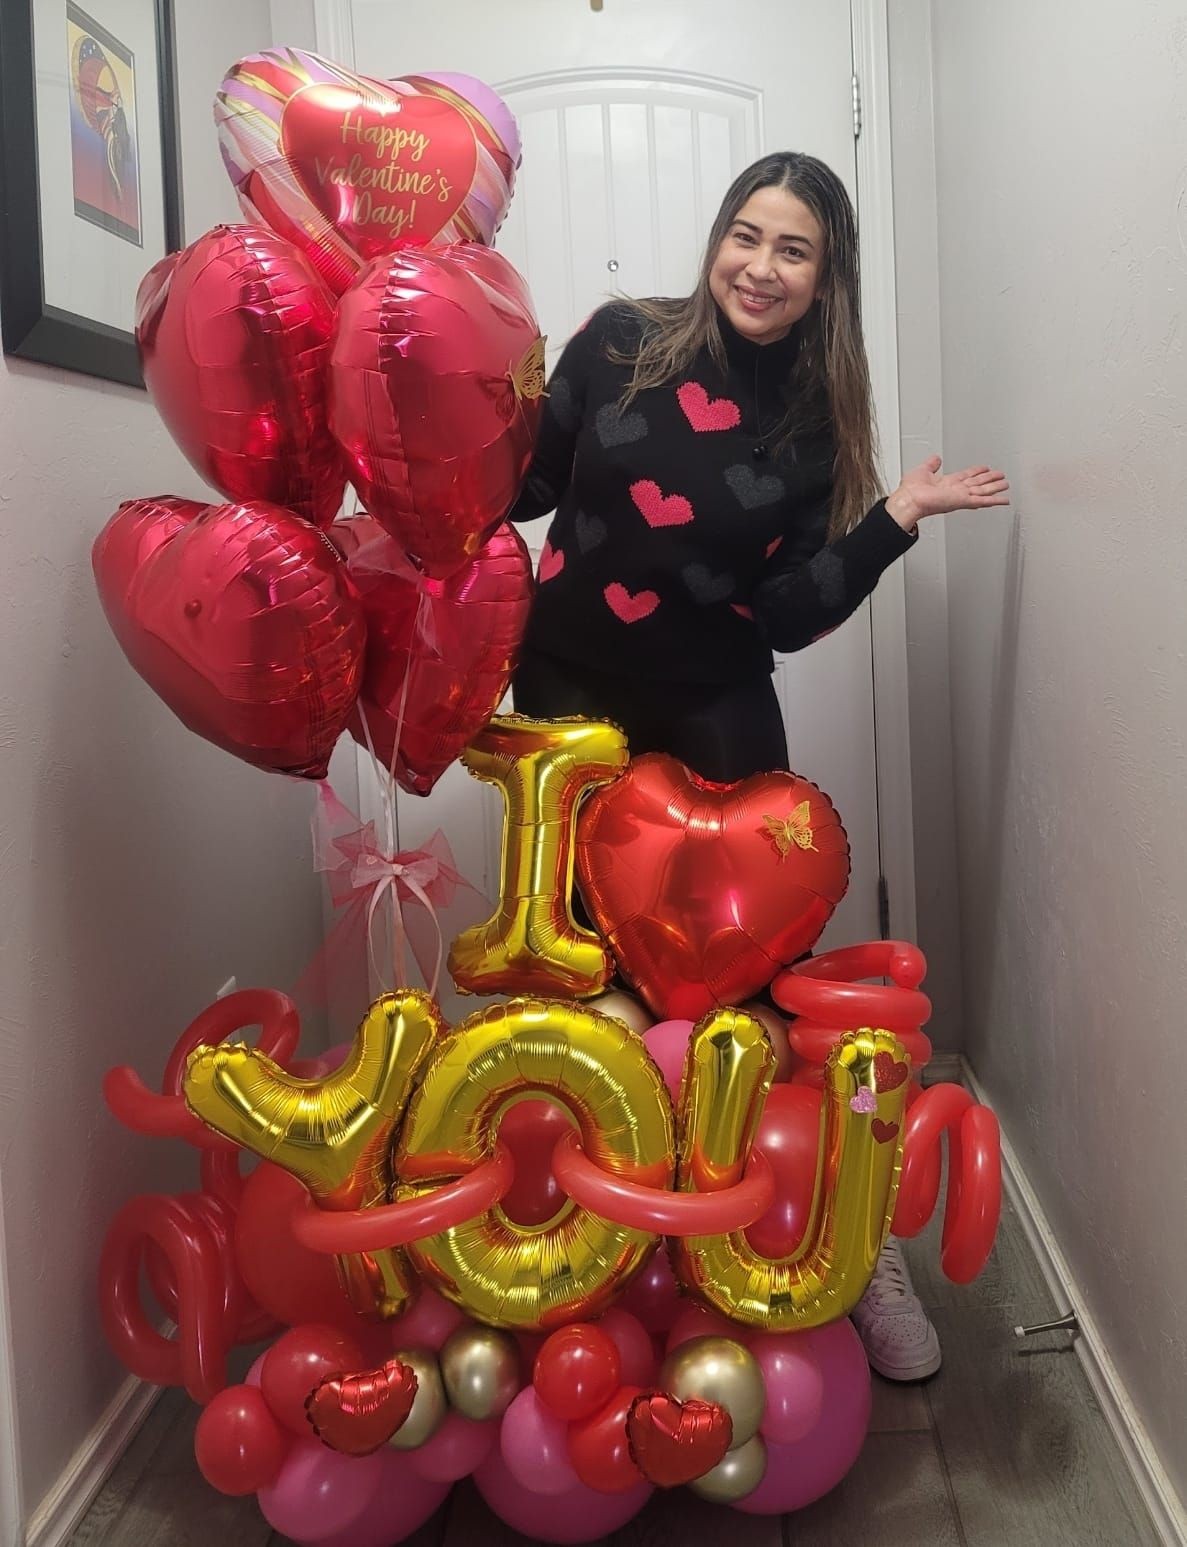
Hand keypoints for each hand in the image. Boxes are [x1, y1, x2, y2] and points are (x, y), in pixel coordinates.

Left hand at [885, 455, 1009, 532]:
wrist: (909, 500)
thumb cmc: (911, 490)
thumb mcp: (923, 470)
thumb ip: (931, 464)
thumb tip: (936, 458)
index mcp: (947, 483)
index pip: (966, 476)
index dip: (977, 472)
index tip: (985, 468)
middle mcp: (955, 490)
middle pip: (978, 483)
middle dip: (990, 480)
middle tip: (1001, 476)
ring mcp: (960, 497)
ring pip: (983, 491)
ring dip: (995, 488)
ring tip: (1006, 485)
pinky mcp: (963, 502)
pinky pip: (982, 501)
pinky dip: (994, 500)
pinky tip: (1004, 500)